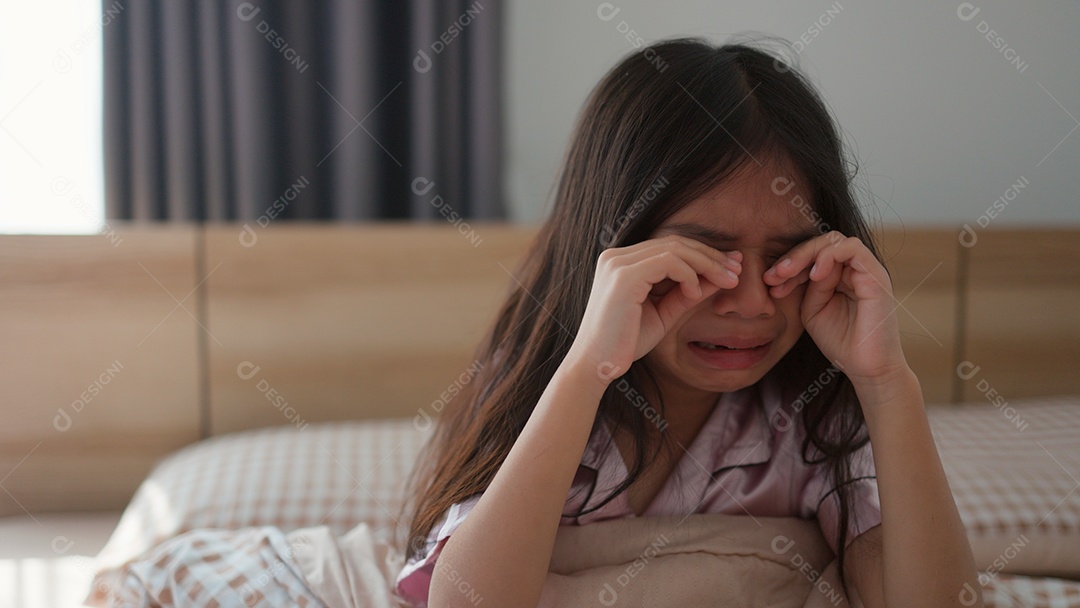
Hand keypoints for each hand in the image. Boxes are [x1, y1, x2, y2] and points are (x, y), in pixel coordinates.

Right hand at [566, 235, 740, 383]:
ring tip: (728, 281)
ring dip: (707, 263)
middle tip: (738, 270)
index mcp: (621, 262)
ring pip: (675, 248)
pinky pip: (668, 262)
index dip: (704, 254)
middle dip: (711, 255)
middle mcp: (616, 256)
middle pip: (675, 242)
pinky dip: (689, 275)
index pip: (669, 247)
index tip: (731, 268)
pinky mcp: (624, 276)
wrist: (597, 366)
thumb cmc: (626, 343)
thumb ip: (687, 292)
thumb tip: (720, 277)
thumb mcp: (664, 313)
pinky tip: (696, 295)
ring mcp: (618, 263)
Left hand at [762, 231, 906, 384]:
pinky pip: (852, 249)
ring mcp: (865, 271)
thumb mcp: (812, 310)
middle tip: (772, 276)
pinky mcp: (876, 275)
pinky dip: (829, 256)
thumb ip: (807, 286)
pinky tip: (813, 274)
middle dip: (792, 257)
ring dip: (805, 254)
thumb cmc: (840, 342)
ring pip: (833, 242)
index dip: (787, 265)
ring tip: (786, 274)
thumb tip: (800, 266)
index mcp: (837, 277)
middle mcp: (853, 270)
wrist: (866, 368)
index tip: (769, 283)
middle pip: (820, 244)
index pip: (811, 256)